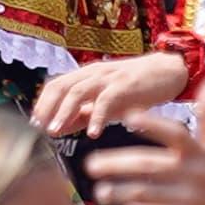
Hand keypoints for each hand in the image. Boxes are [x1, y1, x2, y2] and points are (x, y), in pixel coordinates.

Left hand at [32, 52, 187, 139]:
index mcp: (86, 76)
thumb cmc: (137, 87)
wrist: (170, 71)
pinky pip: (106, 100)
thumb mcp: (105, 100)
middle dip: (46, 108)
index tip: (34, 124)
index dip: (42, 104)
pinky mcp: (125, 85)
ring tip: (55, 131)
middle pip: (60, 86)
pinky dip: (97, 116)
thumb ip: (82, 113)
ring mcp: (108, 78)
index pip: (55, 86)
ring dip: (64, 112)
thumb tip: (58, 128)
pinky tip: (93, 133)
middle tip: (39, 129)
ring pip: (77, 91)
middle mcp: (93, 73)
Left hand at [85, 108, 204, 204]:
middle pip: (147, 165)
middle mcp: (193, 174)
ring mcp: (188, 201)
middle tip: (90, 165)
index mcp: (200, 153)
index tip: (127, 117)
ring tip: (100, 192)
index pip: (174, 133)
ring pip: (144, 193)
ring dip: (118, 192)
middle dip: (114, 164)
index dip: (151, 124)